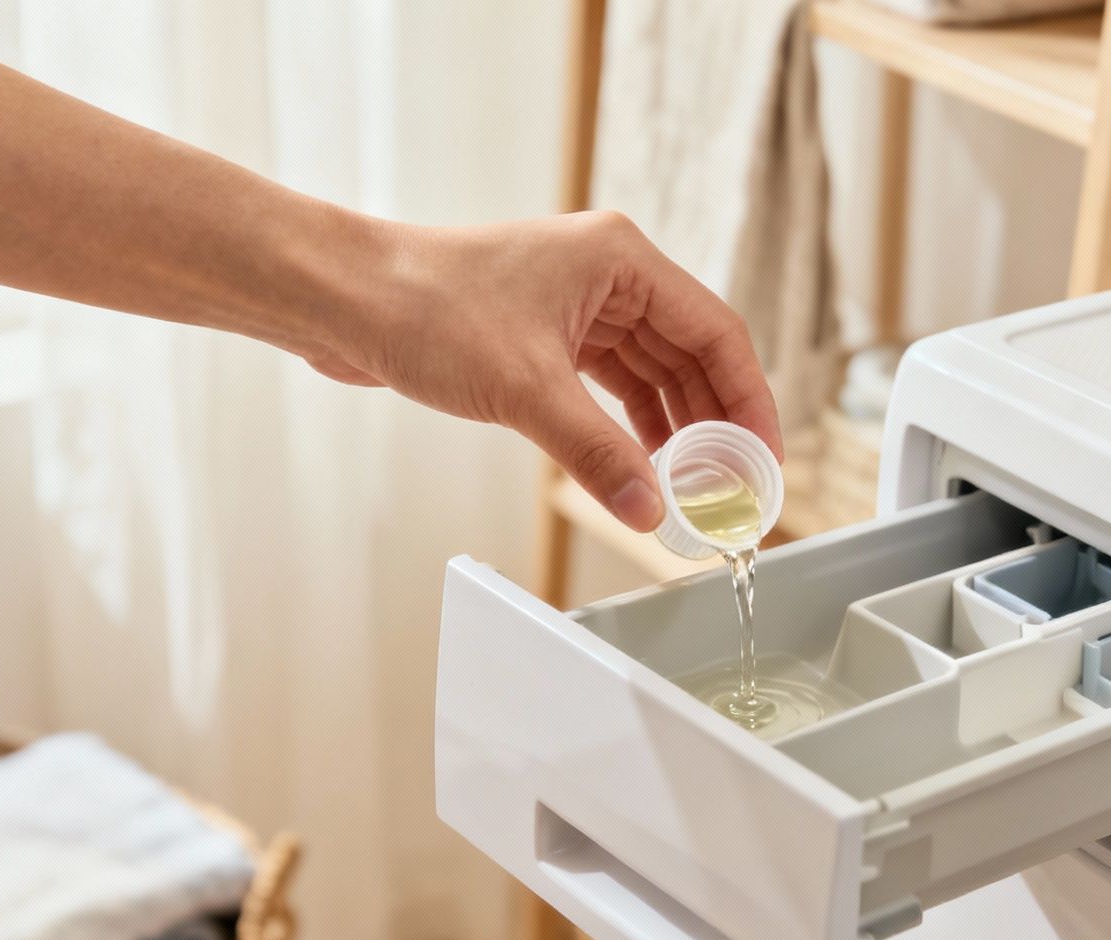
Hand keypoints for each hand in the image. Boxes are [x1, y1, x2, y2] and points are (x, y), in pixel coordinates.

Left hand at [304, 211, 782, 531]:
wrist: (344, 298)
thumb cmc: (424, 307)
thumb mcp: (526, 390)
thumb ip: (596, 453)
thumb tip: (650, 509)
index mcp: (622, 260)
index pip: (718, 334)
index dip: (751, 402)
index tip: (766, 459)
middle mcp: (608, 276)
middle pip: (692, 356)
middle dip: (716, 425)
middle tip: (735, 488)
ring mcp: (576, 306)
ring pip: (653, 375)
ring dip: (675, 432)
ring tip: (695, 490)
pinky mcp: (544, 337)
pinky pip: (611, 387)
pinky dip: (630, 428)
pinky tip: (643, 468)